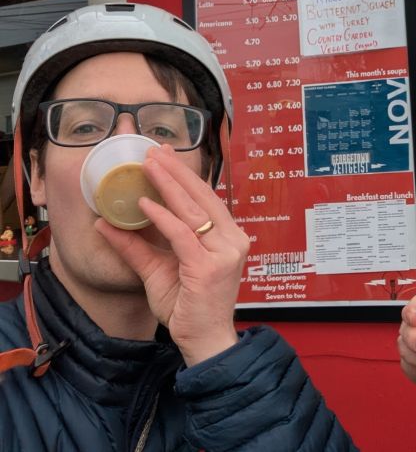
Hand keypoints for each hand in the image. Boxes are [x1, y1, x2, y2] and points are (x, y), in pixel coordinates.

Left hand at [95, 145, 249, 366]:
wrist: (204, 340)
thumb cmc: (188, 307)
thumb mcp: (158, 270)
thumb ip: (136, 247)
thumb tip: (106, 224)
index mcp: (227, 237)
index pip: (206, 198)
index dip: (185, 176)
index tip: (165, 156)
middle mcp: (232, 239)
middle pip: (202, 196)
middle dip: (176, 172)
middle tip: (154, 151)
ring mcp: (224, 252)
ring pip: (193, 210)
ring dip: (168, 184)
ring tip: (148, 165)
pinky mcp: (210, 266)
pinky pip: (182, 235)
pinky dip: (162, 217)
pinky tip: (144, 204)